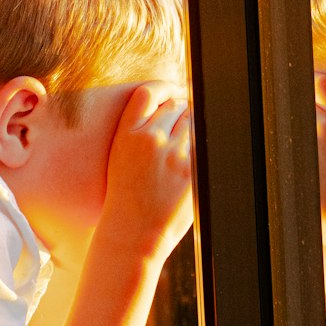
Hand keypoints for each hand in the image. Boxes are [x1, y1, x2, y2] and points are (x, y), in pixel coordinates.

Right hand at [101, 82, 192, 260]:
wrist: (133, 235)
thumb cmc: (126, 199)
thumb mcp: (121, 159)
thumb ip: (141, 133)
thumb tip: (173, 109)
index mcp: (127, 135)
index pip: (148, 93)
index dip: (164, 90)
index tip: (172, 94)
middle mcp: (150, 139)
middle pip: (177, 105)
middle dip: (182, 112)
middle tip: (183, 124)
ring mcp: (174, 154)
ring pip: (194, 122)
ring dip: (194, 127)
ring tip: (188, 142)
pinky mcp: (193, 170)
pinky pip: (204, 143)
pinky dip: (202, 144)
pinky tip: (196, 154)